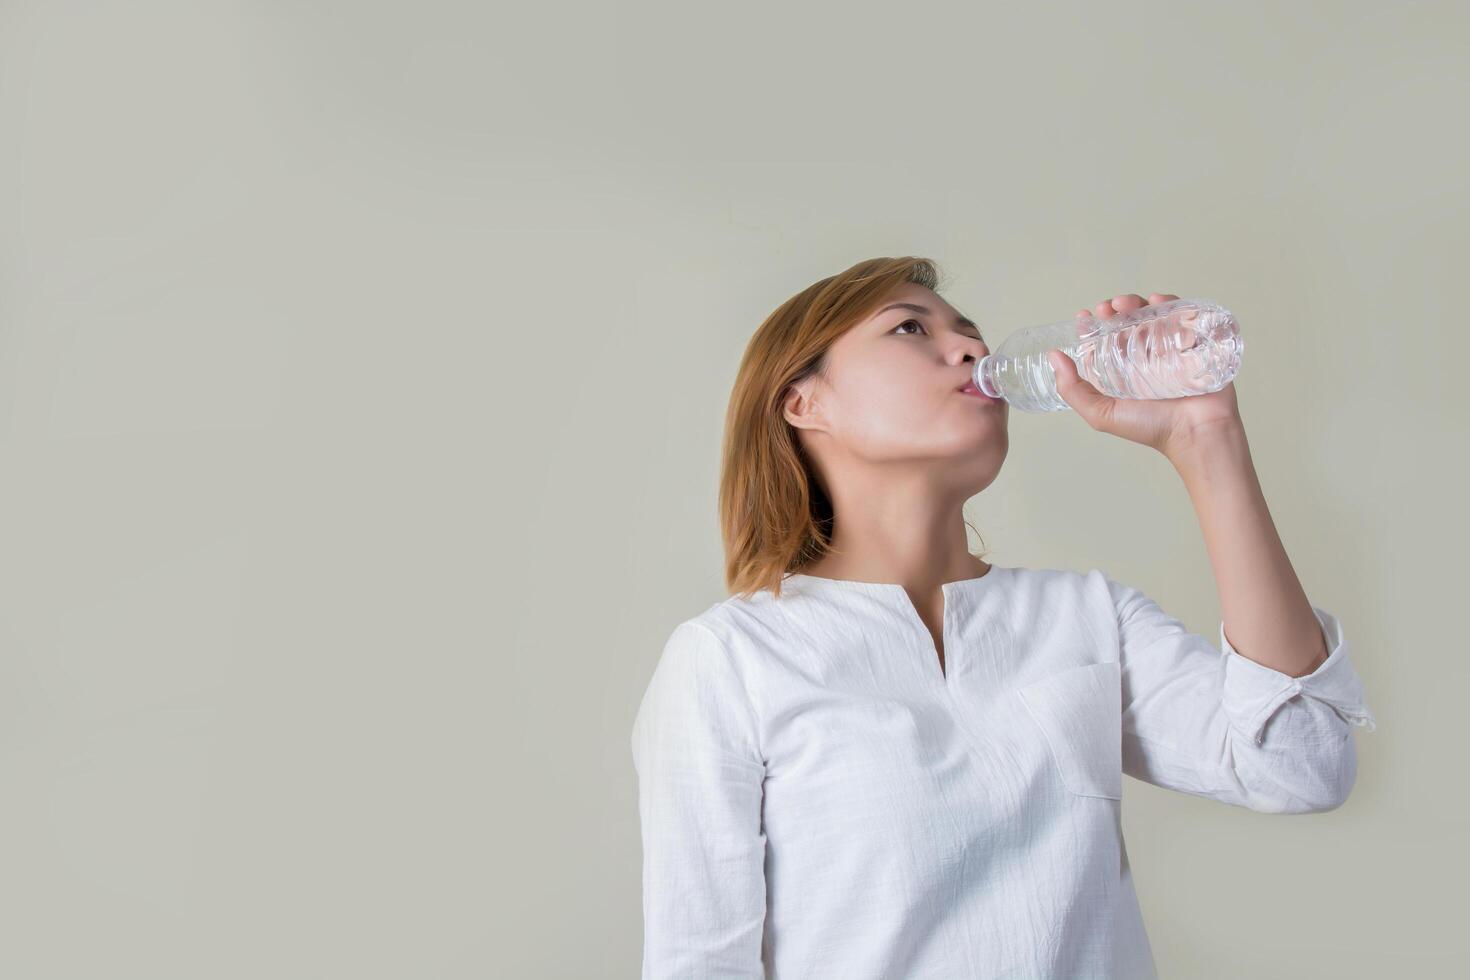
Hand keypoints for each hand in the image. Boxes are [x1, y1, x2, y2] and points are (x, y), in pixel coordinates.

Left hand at [1046, 292, 1242, 457]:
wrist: (1197, 433)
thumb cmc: (1152, 428)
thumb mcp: (1102, 414)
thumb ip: (1073, 389)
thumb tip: (1053, 356)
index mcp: (1124, 371)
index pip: (1105, 340)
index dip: (1093, 325)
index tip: (1084, 317)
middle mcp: (1146, 357)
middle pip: (1128, 322)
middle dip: (1115, 309)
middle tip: (1108, 308)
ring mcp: (1171, 348)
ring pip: (1153, 315)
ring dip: (1139, 303)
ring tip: (1127, 304)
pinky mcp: (1195, 342)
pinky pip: (1183, 316)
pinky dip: (1171, 304)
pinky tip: (1159, 302)